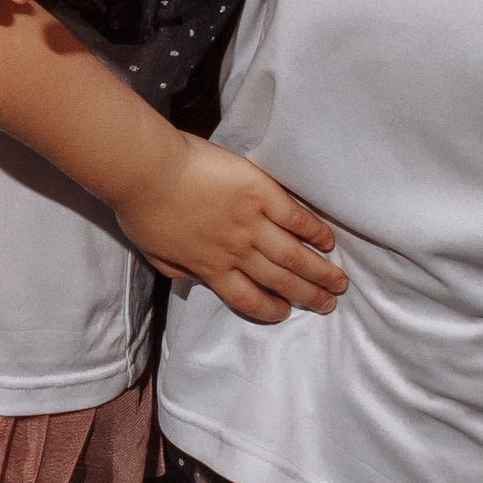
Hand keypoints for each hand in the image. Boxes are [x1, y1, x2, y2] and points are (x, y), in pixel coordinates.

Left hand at [106, 132, 345, 322]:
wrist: (147, 170)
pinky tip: (328, 241)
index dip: (270, 309)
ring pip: (293, 255)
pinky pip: (295, 217)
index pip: (247, 298)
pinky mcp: (260, 193)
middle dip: (308, 295)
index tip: (286, 312)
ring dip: (319, 271)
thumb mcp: (154, 252)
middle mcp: (236, 251)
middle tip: (329, 304)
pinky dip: (314, 231)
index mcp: (210, 267)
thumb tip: (197, 282)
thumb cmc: (142, 208)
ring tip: (340, 282)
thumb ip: (179, 271)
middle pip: (279, 280)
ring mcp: (251, 222)